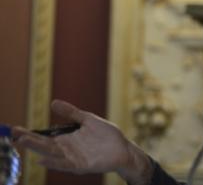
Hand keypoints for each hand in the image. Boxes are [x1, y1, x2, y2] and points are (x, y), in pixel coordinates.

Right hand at [13, 100, 152, 184]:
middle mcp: (66, 150)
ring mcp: (73, 158)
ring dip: (37, 150)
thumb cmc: (106, 135)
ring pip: (51, 154)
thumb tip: (53, 102)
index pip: (44, 137)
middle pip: (44, 145)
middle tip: (14, 134)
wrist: (123, 147)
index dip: (30, 133)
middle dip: (29, 140)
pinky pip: (65, 165)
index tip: (16, 128)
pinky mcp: (82, 165)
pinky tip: (42, 159)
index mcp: (66, 139)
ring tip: (23, 142)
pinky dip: (54, 163)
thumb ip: (71, 113)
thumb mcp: (87, 120)